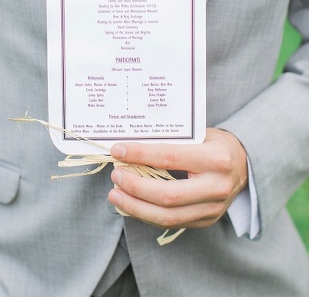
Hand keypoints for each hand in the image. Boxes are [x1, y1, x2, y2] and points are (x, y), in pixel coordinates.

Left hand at [107, 128, 248, 229]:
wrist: (243, 165)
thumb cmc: (213, 144)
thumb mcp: (197, 135)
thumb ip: (168, 141)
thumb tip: (128, 145)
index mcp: (215, 158)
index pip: (169, 157)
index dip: (140, 155)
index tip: (117, 150)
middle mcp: (217, 186)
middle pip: (167, 195)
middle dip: (135, 187)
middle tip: (116, 176)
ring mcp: (213, 208)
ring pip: (168, 216)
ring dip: (135, 207)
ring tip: (115, 195)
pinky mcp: (206, 220)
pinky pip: (171, 223)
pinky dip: (146, 215)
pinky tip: (130, 205)